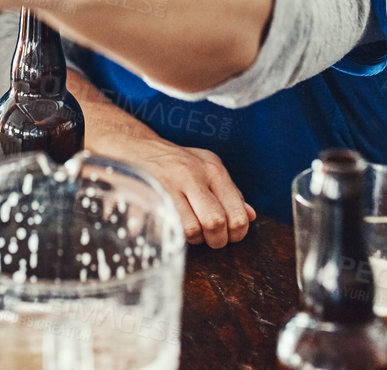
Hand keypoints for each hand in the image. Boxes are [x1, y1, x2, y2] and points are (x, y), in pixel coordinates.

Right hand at [85, 116, 254, 247]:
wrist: (135, 146)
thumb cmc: (178, 162)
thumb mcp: (208, 168)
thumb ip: (231, 193)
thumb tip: (251, 216)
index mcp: (213, 169)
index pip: (236, 213)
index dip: (236, 233)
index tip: (229, 234)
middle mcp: (192, 174)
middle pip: (214, 222)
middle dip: (215, 240)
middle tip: (210, 239)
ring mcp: (168, 184)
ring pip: (190, 230)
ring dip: (192, 239)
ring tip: (189, 230)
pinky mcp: (147, 195)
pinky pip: (163, 228)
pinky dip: (167, 236)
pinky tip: (168, 229)